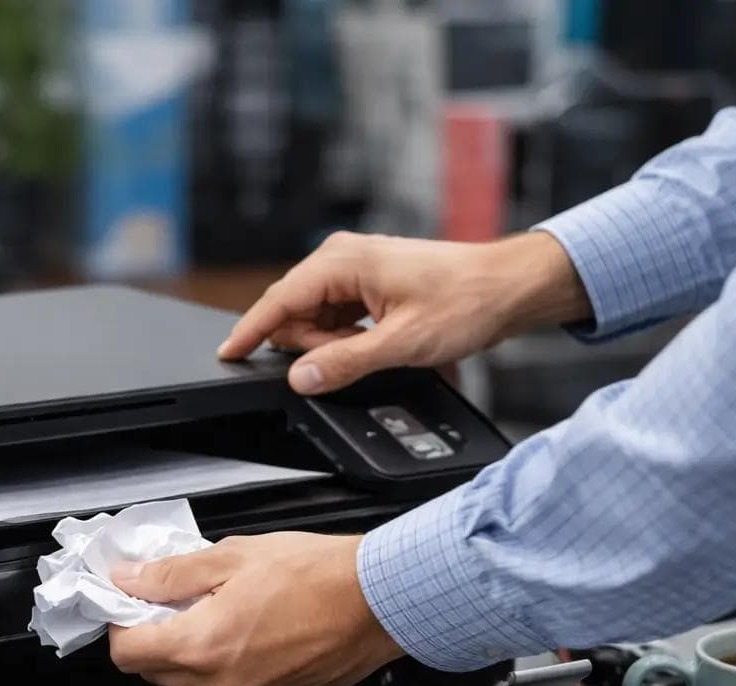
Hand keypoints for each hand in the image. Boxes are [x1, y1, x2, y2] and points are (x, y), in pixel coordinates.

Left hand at [106, 533, 404, 685]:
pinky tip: (243, 626)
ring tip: (214, 607)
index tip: (128, 599)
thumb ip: (171, 573)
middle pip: (153, 670)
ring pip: (188, 681)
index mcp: (203, 646)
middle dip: (152, 634)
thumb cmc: (319, 575)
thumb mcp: (232, 557)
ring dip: (186, 648)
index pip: (127, 652)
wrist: (380, 601)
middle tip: (172, 596)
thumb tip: (130, 579)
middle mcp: (220, 684)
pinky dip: (220, 662)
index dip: (120, 622)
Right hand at [219, 230, 590, 394]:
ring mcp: (354, 269)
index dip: (249, 332)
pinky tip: (374, 344)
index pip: (277, 300)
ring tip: (374, 348)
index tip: (228, 354)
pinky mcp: (366, 283)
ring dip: (331, 343)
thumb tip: (300, 377)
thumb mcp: (401, 343)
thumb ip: (344, 363)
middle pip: (293, 313)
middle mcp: (341, 258)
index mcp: (342, 261)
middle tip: (352, 357)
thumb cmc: (465, 301)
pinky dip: (345, 337)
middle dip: (312, 345)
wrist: (507, 287)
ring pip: (313, 318)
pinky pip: (334, 316)